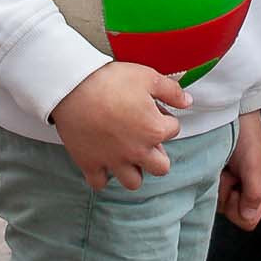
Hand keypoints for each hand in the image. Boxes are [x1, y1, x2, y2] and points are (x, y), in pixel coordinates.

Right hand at [51, 61, 188, 192]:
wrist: (73, 87)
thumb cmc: (111, 80)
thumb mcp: (147, 77)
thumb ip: (171, 91)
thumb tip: (188, 102)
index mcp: (154, 130)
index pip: (173, 130)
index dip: (164, 117)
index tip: (153, 109)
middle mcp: (137, 151)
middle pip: (160, 167)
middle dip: (157, 154)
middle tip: (145, 138)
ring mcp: (113, 161)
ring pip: (134, 181)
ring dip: (133, 170)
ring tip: (127, 154)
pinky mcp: (91, 164)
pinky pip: (100, 183)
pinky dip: (102, 175)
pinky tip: (103, 160)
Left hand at [218, 110, 260, 227]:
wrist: (235, 113)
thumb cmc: (248, 137)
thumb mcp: (254, 165)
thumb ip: (254, 193)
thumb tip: (248, 217)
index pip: (248, 221)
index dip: (238, 209)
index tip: (235, 188)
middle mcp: (246, 191)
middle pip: (231, 213)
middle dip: (225, 195)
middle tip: (227, 173)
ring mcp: (231, 183)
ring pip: (219, 201)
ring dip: (216, 184)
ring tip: (220, 164)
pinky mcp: (218, 175)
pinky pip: (210, 188)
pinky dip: (209, 177)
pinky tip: (214, 163)